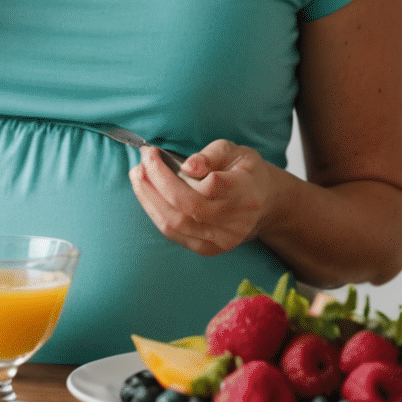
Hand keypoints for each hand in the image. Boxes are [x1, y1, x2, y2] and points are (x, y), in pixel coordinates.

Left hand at [128, 139, 283, 257]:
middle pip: (188, 206)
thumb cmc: (244, 172)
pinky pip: (175, 235)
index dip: (176, 171)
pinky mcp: (210, 250)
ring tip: (137, 177)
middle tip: (140, 163)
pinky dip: (156, 214)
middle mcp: (236, 220)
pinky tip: (147, 196)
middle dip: (155, 183)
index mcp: (246, 191)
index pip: (211, 185)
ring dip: (149, 199)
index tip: (155, 153)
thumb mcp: (235, 151)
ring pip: (176, 224)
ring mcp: (223, 239)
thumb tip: (187, 166)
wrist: (263, 203)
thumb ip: (212, 154)